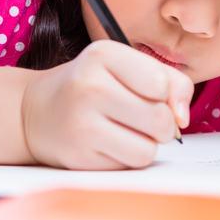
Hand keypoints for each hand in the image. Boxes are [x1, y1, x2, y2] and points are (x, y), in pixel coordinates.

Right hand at [21, 40, 193, 168]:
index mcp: (103, 54)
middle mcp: (89, 86)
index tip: (153, 94)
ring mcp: (81, 124)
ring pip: (149, 148)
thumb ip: (171, 82)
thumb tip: (182, 119)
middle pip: (161, 119)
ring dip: (147, 143)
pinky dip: (129, 156)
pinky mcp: (79, 156)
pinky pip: (131, 164)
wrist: (37, 111)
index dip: (168, 95)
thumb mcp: (129, 67)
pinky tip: (111, 144)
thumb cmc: (93, 86)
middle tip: (142, 117)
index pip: (162, 83)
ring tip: (127, 130)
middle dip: (162, 124)